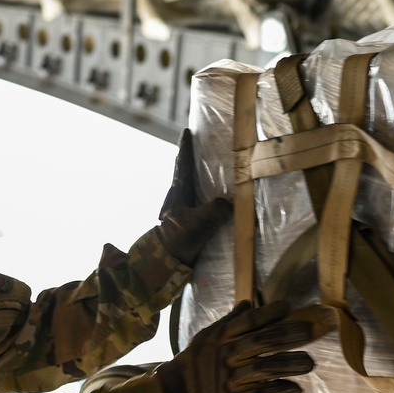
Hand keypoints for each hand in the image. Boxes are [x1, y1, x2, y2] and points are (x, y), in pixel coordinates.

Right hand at [154, 300, 315, 392]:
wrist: (175, 390)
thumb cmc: (195, 360)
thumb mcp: (207, 337)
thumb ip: (229, 322)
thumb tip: (248, 303)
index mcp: (220, 337)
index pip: (247, 322)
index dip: (268, 314)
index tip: (287, 307)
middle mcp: (226, 355)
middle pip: (261, 342)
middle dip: (287, 335)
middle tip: (310, 330)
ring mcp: (229, 377)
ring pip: (264, 368)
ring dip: (289, 364)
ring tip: (309, 362)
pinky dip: (278, 392)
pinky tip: (295, 388)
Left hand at [157, 128, 231, 265]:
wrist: (165, 262)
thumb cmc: (179, 239)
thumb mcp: (200, 223)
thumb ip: (216, 211)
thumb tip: (228, 203)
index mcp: (179, 192)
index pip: (183, 164)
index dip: (186, 147)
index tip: (187, 131)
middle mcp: (178, 198)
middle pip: (186, 172)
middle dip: (193, 159)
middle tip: (202, 144)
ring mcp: (181, 210)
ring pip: (191, 187)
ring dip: (200, 177)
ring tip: (213, 168)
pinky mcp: (187, 222)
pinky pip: (198, 202)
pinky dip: (206, 195)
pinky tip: (216, 199)